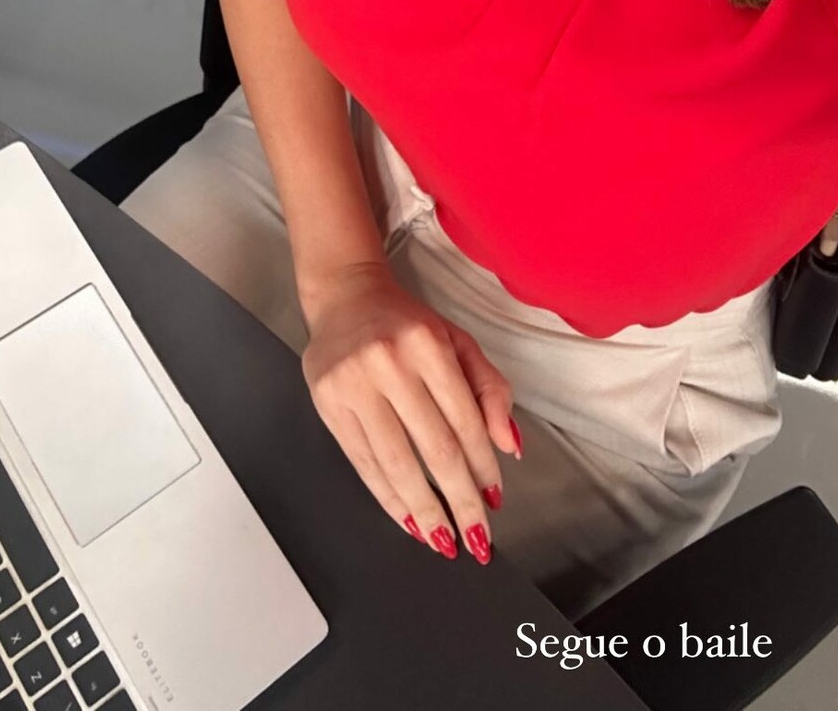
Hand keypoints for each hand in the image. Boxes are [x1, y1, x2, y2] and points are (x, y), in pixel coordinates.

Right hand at [300, 261, 518, 562]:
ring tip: (443, 540)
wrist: (345, 297)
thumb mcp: (458, 341)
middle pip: (434, 449)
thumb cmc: (407, 324)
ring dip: (424, 511)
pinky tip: (408, 518)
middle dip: (460, 501)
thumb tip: (509, 446)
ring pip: (396, 464)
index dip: (482, 467)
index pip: (464, 420)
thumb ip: (491, 389)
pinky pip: (364, 464)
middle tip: (476, 538)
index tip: (495, 499)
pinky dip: (389, 497)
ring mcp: (354, 385)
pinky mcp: (328, 405)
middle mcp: (389, 363)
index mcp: (428, 344)